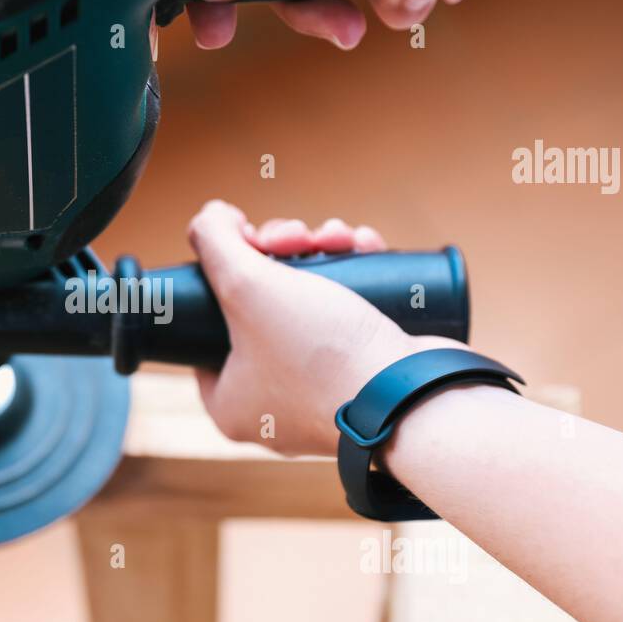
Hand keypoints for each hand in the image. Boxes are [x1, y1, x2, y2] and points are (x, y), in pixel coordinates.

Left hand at [187, 200, 463, 455]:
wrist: (416, 400)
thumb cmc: (322, 355)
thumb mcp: (247, 287)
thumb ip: (214, 244)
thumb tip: (209, 217)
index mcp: (231, 403)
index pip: (206, 325)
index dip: (223, 272)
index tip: (246, 242)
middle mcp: (273, 403)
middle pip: (259, 305)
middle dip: (281, 253)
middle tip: (296, 236)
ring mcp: (325, 392)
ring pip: (308, 303)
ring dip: (322, 254)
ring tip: (341, 236)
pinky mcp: (369, 376)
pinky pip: (350, 317)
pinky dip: (358, 276)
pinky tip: (365, 246)